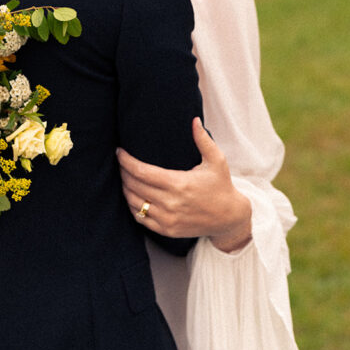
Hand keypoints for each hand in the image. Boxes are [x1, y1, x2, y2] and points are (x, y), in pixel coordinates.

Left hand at [117, 118, 251, 251]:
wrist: (229, 218)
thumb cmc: (221, 185)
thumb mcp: (216, 160)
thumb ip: (203, 140)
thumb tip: (194, 120)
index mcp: (179, 184)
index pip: (142, 172)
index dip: (126, 161)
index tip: (119, 152)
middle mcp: (170, 203)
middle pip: (134, 186)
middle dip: (123, 172)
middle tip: (120, 162)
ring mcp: (167, 219)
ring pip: (134, 202)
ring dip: (125, 188)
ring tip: (124, 177)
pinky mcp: (167, 230)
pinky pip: (140, 218)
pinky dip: (132, 206)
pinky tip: (132, 195)